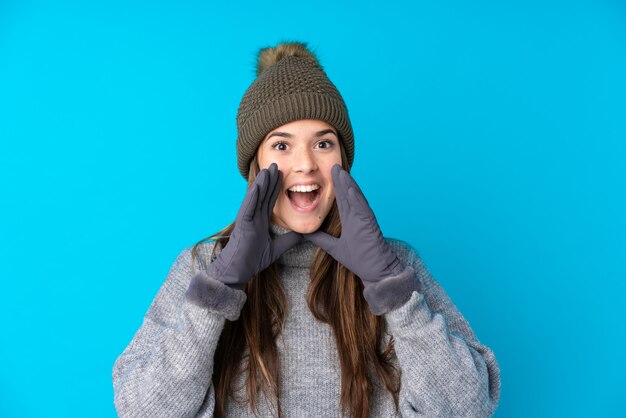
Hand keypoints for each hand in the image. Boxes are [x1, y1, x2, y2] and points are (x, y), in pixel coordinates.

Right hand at [209, 163, 302, 288]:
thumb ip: (289, 241)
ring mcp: (247, 219)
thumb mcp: (277, 249)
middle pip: (263, 195)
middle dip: (270, 180)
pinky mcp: (243, 224)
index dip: (275, 188)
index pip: (269, 201)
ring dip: (262, 183)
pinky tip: (258, 185)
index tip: (282, 176)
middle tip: (276, 165)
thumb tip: (304, 235)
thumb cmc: (252, 261)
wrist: (237, 272)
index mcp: (259, 221)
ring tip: (268, 169)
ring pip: (255, 197)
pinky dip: (253, 196)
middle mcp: (253, 217)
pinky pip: (248, 207)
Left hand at [303, 164, 402, 284]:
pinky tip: (349, 188)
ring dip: (347, 184)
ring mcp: (364, 219)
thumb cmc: (360, 260)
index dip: (336, 187)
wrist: (377, 272)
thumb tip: (305, 234)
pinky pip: (362, 209)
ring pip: (355, 198)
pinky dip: (356, 198)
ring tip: (340, 171)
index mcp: (351, 220)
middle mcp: (358, 217)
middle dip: (341, 180)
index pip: (342, 200)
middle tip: (333, 165)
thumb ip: (320, 239)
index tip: (329, 175)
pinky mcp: (369, 225)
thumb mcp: (333, 248)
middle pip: (348, 194)